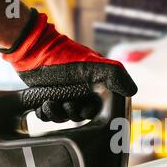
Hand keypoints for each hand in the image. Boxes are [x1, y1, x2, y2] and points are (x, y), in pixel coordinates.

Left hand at [0, 9, 136, 121]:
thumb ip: (115, 76)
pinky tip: (42, 106)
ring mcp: (64, 94)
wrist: (33, 50)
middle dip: (72, 114)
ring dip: (56, 114)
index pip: (99, 109)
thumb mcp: (94, 66)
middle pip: (81, 116)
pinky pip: (48, 114)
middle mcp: (81, 91)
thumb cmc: (65, 57)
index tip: (83, 109)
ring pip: (63, 117)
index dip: (91, 114)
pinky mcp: (47, 97)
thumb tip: (132, 91)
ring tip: (50, 103)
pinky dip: (45, 114)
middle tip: (66, 104)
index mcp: (95, 86)